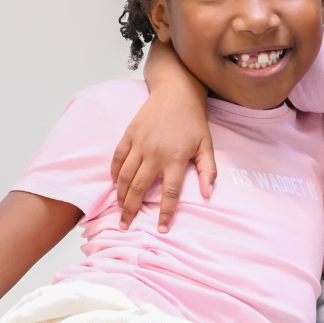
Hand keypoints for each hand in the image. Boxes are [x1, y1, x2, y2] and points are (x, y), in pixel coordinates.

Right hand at [110, 92, 215, 231]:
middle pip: (140, 188)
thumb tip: (208, 194)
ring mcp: (140, 144)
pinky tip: (116, 185)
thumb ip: (208, 170)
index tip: (162, 229)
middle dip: (131, 210)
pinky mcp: (129, 135)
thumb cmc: (193, 122)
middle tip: (125, 225)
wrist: (176, 93)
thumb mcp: (207, 145)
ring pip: (126, 176)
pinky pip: (118, 159)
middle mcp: (155, 154)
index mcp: (177, 159)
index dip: (166, 213)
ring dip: (120, 196)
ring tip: (119, 211)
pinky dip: (115, 174)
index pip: (170, 193)